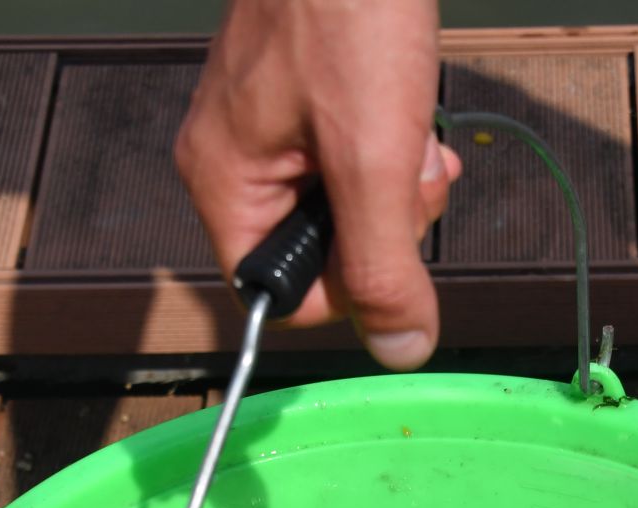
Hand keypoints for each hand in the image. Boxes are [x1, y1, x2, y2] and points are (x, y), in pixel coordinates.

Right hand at [177, 0, 460, 369]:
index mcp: (224, 179)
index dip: (348, 286)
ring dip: (398, 178)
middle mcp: (236, 155)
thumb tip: (400, 345)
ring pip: (349, 201)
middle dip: (383, 221)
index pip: (279, 294)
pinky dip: (396, 140)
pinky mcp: (309, 94)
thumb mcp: (374, 158)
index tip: (389, 247)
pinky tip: (413, 104)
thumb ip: (385, 263)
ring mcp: (272, 122)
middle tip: (403, 170)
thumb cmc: (347, 8)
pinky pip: (357, 153)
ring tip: (411, 127)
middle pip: (322, 248)